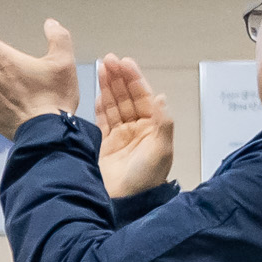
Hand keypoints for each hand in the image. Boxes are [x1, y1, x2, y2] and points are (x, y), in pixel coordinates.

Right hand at [94, 54, 175, 198]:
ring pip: (114, 105)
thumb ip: (162, 123)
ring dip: (108, 87)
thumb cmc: (146, 179)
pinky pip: (103, 119)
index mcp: (152, 127)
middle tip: (109, 59)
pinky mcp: (105, 144)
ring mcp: (120, 136)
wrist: (125, 202)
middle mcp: (137, 129)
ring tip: (102, 68)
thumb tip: (161, 96)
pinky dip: (100, 105)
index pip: (142, 96)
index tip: (124, 62)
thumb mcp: (161, 150)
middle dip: (119, 78)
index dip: (133, 78)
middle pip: (126, 97)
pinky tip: (98, 92)